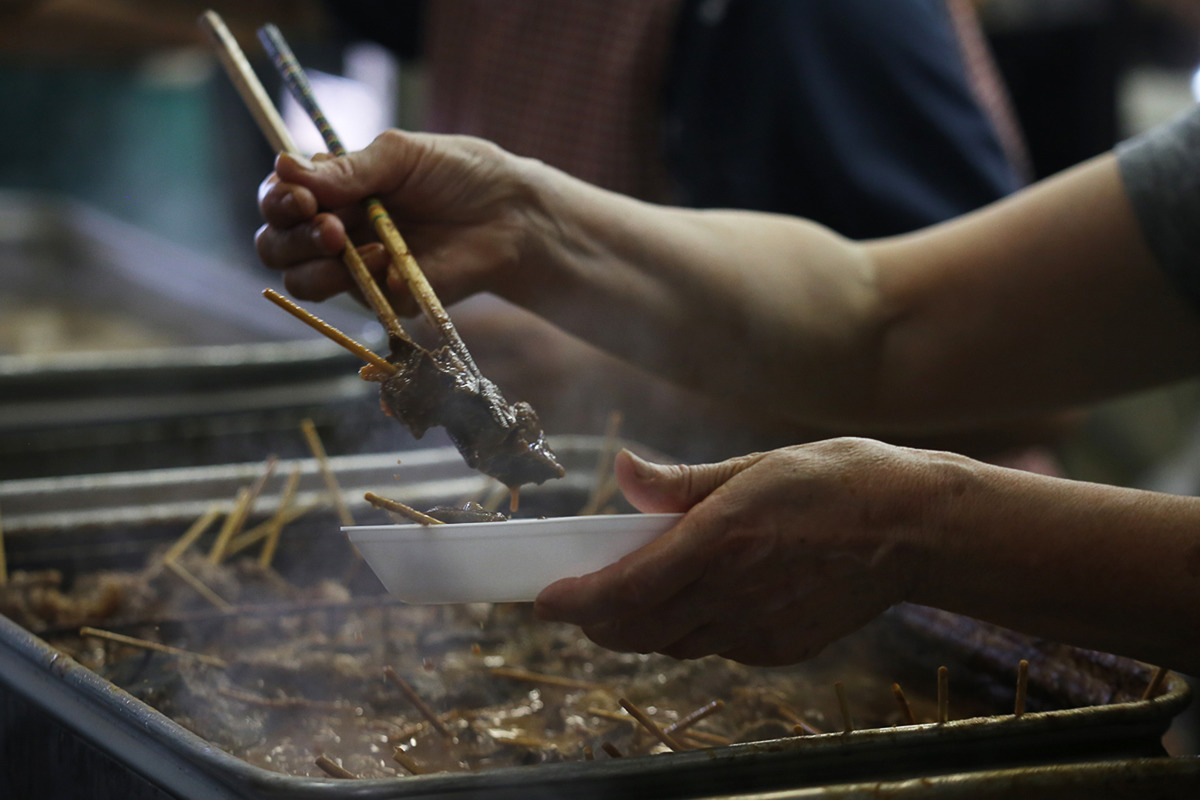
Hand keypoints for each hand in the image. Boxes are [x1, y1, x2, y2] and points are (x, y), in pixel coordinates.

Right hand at [255, 130, 540, 313]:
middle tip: (329, 226)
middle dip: (291, 237)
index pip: (277, 199)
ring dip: (317, 264)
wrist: (509, 215)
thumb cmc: (457, 174)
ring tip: (353, 243)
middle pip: (274, 246)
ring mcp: (356, 269)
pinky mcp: (385, 299)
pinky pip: (355, 300)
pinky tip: (395, 261)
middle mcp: (335, 230)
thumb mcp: (399, 155)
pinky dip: (368, 279)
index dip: (276, 200)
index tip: (301, 197)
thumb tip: (284, 166)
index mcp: (332, 190)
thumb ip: (345, 168)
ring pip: (300, 282)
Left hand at [535, 439, 945, 665]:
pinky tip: (698, 600)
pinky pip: (715, 647)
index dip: (579, 600)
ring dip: (639, 627)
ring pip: (673, 644)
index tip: (546, 599)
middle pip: (639, 628)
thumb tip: (623, 471)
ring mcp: (761, 628)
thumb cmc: (839, 482)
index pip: (628, 587)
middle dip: (596, 621)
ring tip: (627, 598)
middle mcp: (736, 592)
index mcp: (724, 538)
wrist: (918, 528)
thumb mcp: (756, 464)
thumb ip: (681, 483)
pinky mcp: (783, 648)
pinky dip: (690, 630)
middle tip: (576, 602)